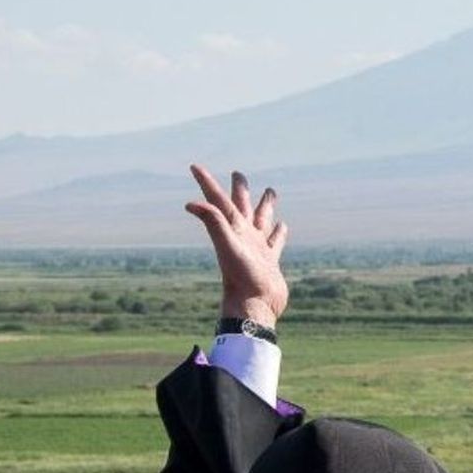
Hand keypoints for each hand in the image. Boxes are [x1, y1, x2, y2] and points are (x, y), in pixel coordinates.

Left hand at [183, 164, 289, 328]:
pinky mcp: (270, 259)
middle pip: (241, 206)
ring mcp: (257, 247)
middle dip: (240, 189)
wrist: (255, 305)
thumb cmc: (240, 278)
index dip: (207, 183)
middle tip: (238, 174)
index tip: (194, 166)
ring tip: (270, 191)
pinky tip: (282, 226)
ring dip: (264, 206)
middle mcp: (244, 235)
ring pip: (261, 220)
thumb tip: (191, 204)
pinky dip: (279, 232)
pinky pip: (275, 241)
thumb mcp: (228, 246)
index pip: (219, 201)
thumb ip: (213, 223)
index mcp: (233, 228)